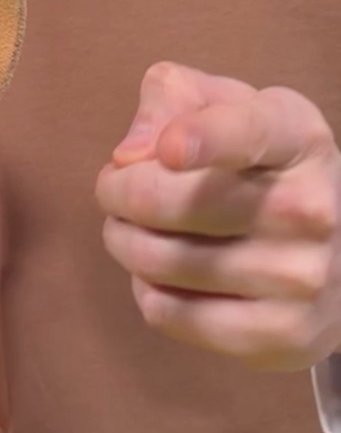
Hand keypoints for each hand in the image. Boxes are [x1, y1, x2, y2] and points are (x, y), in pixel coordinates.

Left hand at [96, 63, 340, 369]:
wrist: (337, 246)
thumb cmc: (258, 162)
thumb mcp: (227, 105)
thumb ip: (173, 98)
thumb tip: (130, 153)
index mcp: (298, 136)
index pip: (249, 133)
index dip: (205, 138)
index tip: (170, 148)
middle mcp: (312, 208)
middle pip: (174, 202)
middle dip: (119, 192)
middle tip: (114, 189)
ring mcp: (303, 278)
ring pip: (160, 262)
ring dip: (125, 241)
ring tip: (134, 229)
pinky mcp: (284, 335)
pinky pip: (170, 314)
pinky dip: (147, 292)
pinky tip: (164, 274)